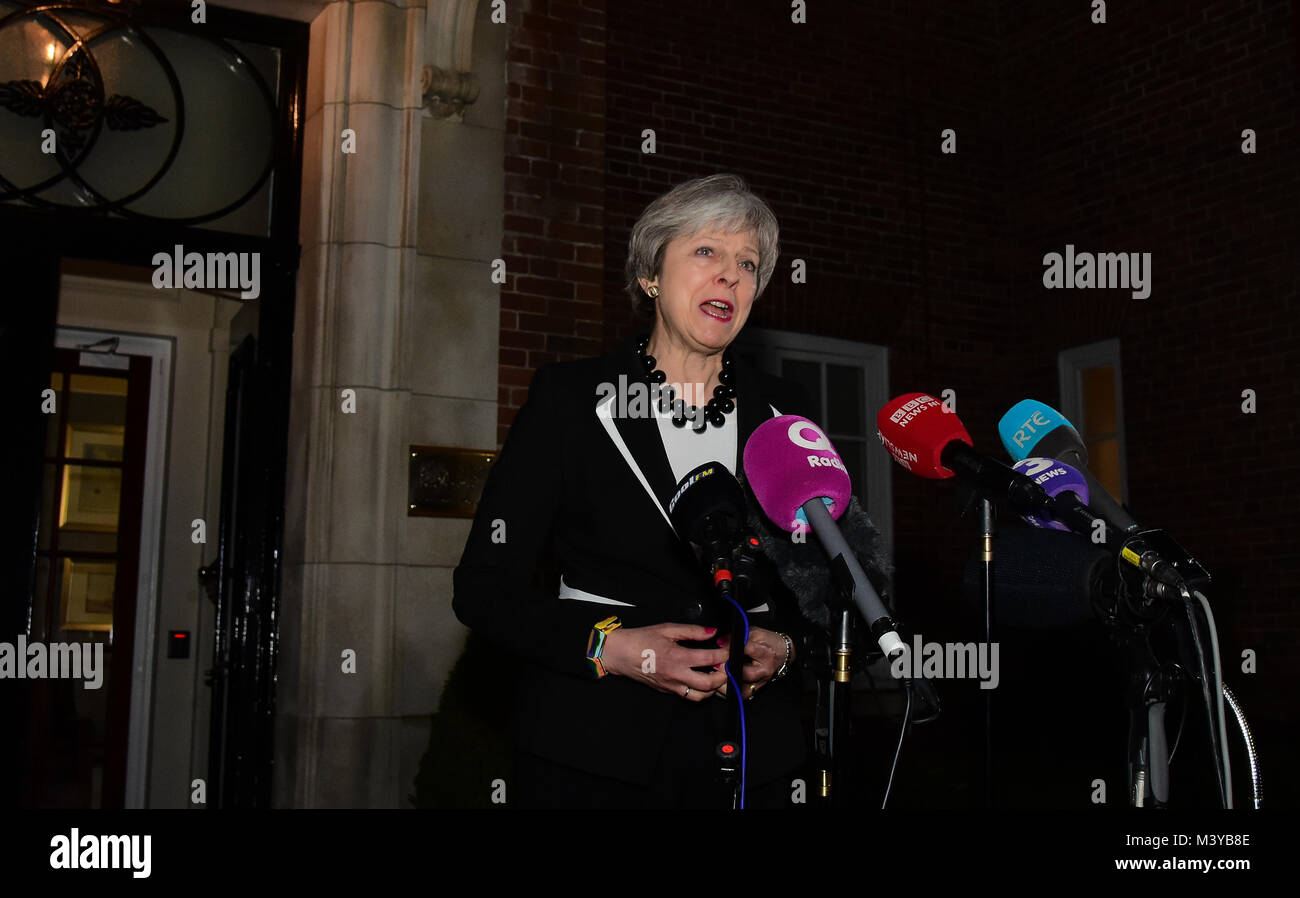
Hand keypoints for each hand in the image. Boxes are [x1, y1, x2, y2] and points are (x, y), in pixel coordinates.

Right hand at [599, 623, 729, 701]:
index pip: (710, 659)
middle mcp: (677, 675)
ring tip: (718, 676)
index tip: (729, 649)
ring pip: (701, 696)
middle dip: (724, 676)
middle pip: (710, 683)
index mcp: (678, 657)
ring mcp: (672, 686)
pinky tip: (703, 682)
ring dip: (714, 688)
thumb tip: (711, 632)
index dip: (724, 654)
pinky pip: (689, 697)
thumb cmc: (641, 640)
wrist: (619, 654)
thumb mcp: (668, 629)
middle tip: (728, 666)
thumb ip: (692, 631)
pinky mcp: (668, 691)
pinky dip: (701, 692)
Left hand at [713, 627, 792, 699]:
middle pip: (746, 674)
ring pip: (741, 689)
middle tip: (715, 664)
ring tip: (714, 676)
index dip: (734, 648)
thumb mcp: (755, 632)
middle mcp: (764, 671)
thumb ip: (738, 636)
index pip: (750, 650)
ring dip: (725, 684)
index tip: (720, 644)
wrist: (781, 654)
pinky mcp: (754, 691)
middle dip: (729, 670)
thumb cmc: (768, 642)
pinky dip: (727, 691)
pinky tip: (718, 684)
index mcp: (766, 653)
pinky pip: (739, 696)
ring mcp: (760, 682)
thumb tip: (720, 641)